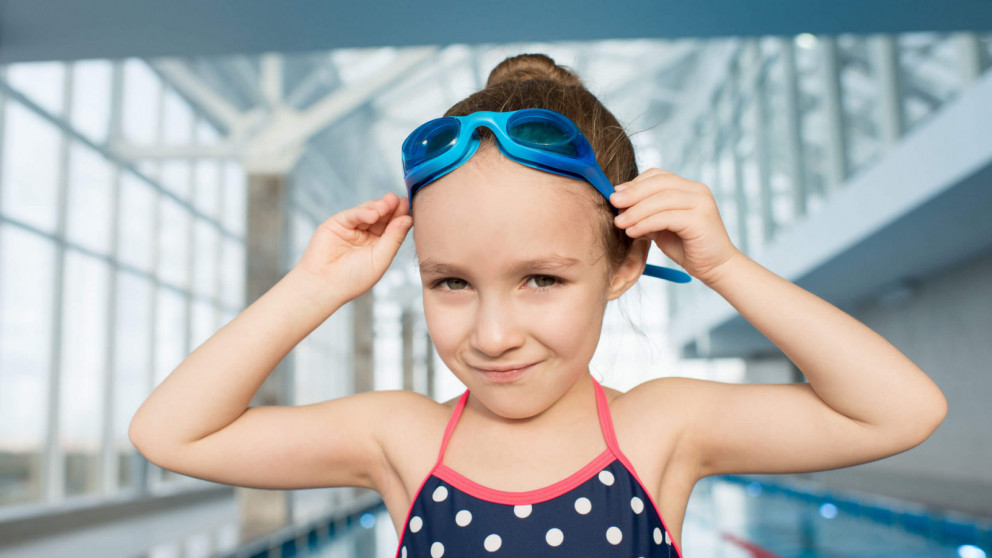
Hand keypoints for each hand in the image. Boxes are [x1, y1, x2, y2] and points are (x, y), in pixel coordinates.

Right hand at [293, 192, 412, 303]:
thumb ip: (394, 238)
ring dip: (380, 207)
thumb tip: (408, 219)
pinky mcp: (337, 223)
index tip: (411, 207)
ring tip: (388, 204)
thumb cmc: (353, 279)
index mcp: (379, 246)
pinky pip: (353, 214)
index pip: (393, 228)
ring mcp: (352, 228)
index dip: (402, 217)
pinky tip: (374, 213)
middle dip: (392, 208)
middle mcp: (366, 236)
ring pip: (369, 212)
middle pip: (383, 217)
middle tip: (402, 200)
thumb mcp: (380, 259)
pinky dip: (364, 212)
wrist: (324, 286)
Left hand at [609, 169, 741, 284]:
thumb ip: (646, 213)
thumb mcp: (662, 226)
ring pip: (661, 199)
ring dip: (636, 211)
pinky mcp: (700, 219)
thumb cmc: (688, 247)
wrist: (716, 268)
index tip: (616, 194)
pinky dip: (645, 223)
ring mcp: (701, 203)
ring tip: (619, 222)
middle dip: (633, 193)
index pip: (658, 176)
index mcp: (690, 188)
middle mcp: (698, 191)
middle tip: (613, 203)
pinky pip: (666, 217)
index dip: (635, 183)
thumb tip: (619, 204)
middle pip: (659, 183)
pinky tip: (632, 231)